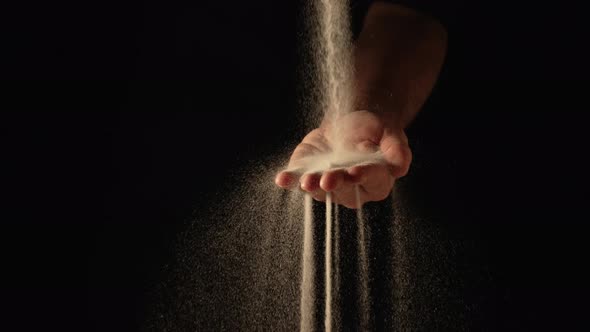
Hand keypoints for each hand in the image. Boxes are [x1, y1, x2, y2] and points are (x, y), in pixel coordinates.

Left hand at [275, 111, 411, 207]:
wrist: (351, 121)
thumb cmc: (375, 129)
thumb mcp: (389, 132)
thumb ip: (396, 148)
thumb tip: (399, 166)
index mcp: (377, 181)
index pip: (372, 181)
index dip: (364, 176)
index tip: (356, 172)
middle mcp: (352, 190)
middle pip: (344, 190)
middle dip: (335, 183)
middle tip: (328, 180)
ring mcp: (327, 186)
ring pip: (319, 190)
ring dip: (311, 185)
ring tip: (305, 181)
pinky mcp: (307, 175)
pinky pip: (297, 181)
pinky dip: (289, 180)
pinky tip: (282, 179)